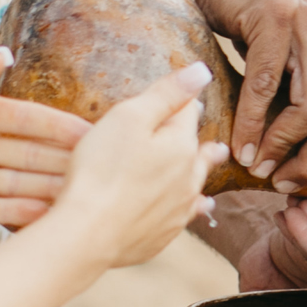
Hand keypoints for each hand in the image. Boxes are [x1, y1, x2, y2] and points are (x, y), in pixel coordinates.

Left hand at [0, 49, 87, 228]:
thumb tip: (4, 54)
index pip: (24, 117)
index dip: (58, 125)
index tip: (95, 131)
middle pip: (30, 153)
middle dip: (66, 162)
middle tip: (108, 173)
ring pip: (16, 183)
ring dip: (49, 190)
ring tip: (86, 200)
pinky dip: (15, 214)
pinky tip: (45, 219)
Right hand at [48, 64, 231, 270]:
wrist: (89, 233)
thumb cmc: (101, 170)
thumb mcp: (129, 117)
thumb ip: (167, 94)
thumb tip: (202, 71)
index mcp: (182, 145)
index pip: (188, 114)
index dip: (182, 103)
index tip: (186, 99)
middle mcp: (188, 178)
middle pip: (200, 153)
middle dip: (205, 145)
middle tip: (218, 145)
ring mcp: (178, 210)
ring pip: (196, 186)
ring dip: (201, 176)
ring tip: (212, 169)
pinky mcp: (163, 235)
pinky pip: (183, 216)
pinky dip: (190, 207)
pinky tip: (198, 209)